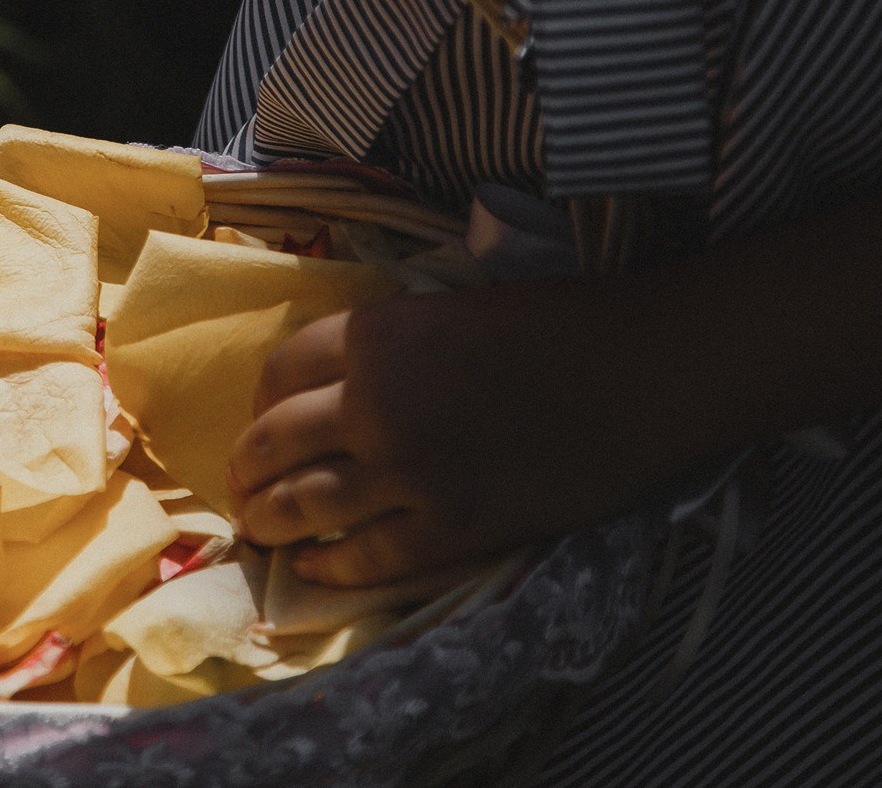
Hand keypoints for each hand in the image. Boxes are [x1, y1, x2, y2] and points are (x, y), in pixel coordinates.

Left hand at [226, 280, 696, 586]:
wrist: (640, 372)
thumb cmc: (554, 326)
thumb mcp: (445, 311)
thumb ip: (385, 347)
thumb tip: (339, 385)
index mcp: (372, 336)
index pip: (278, 372)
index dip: (260, 400)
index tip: (259, 418)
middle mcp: (373, 403)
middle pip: (273, 442)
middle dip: (246, 467)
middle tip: (241, 484)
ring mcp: (409, 470)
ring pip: (305, 504)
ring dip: (270, 520)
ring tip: (258, 529)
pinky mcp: (451, 526)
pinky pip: (366, 556)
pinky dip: (330, 568)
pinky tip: (315, 570)